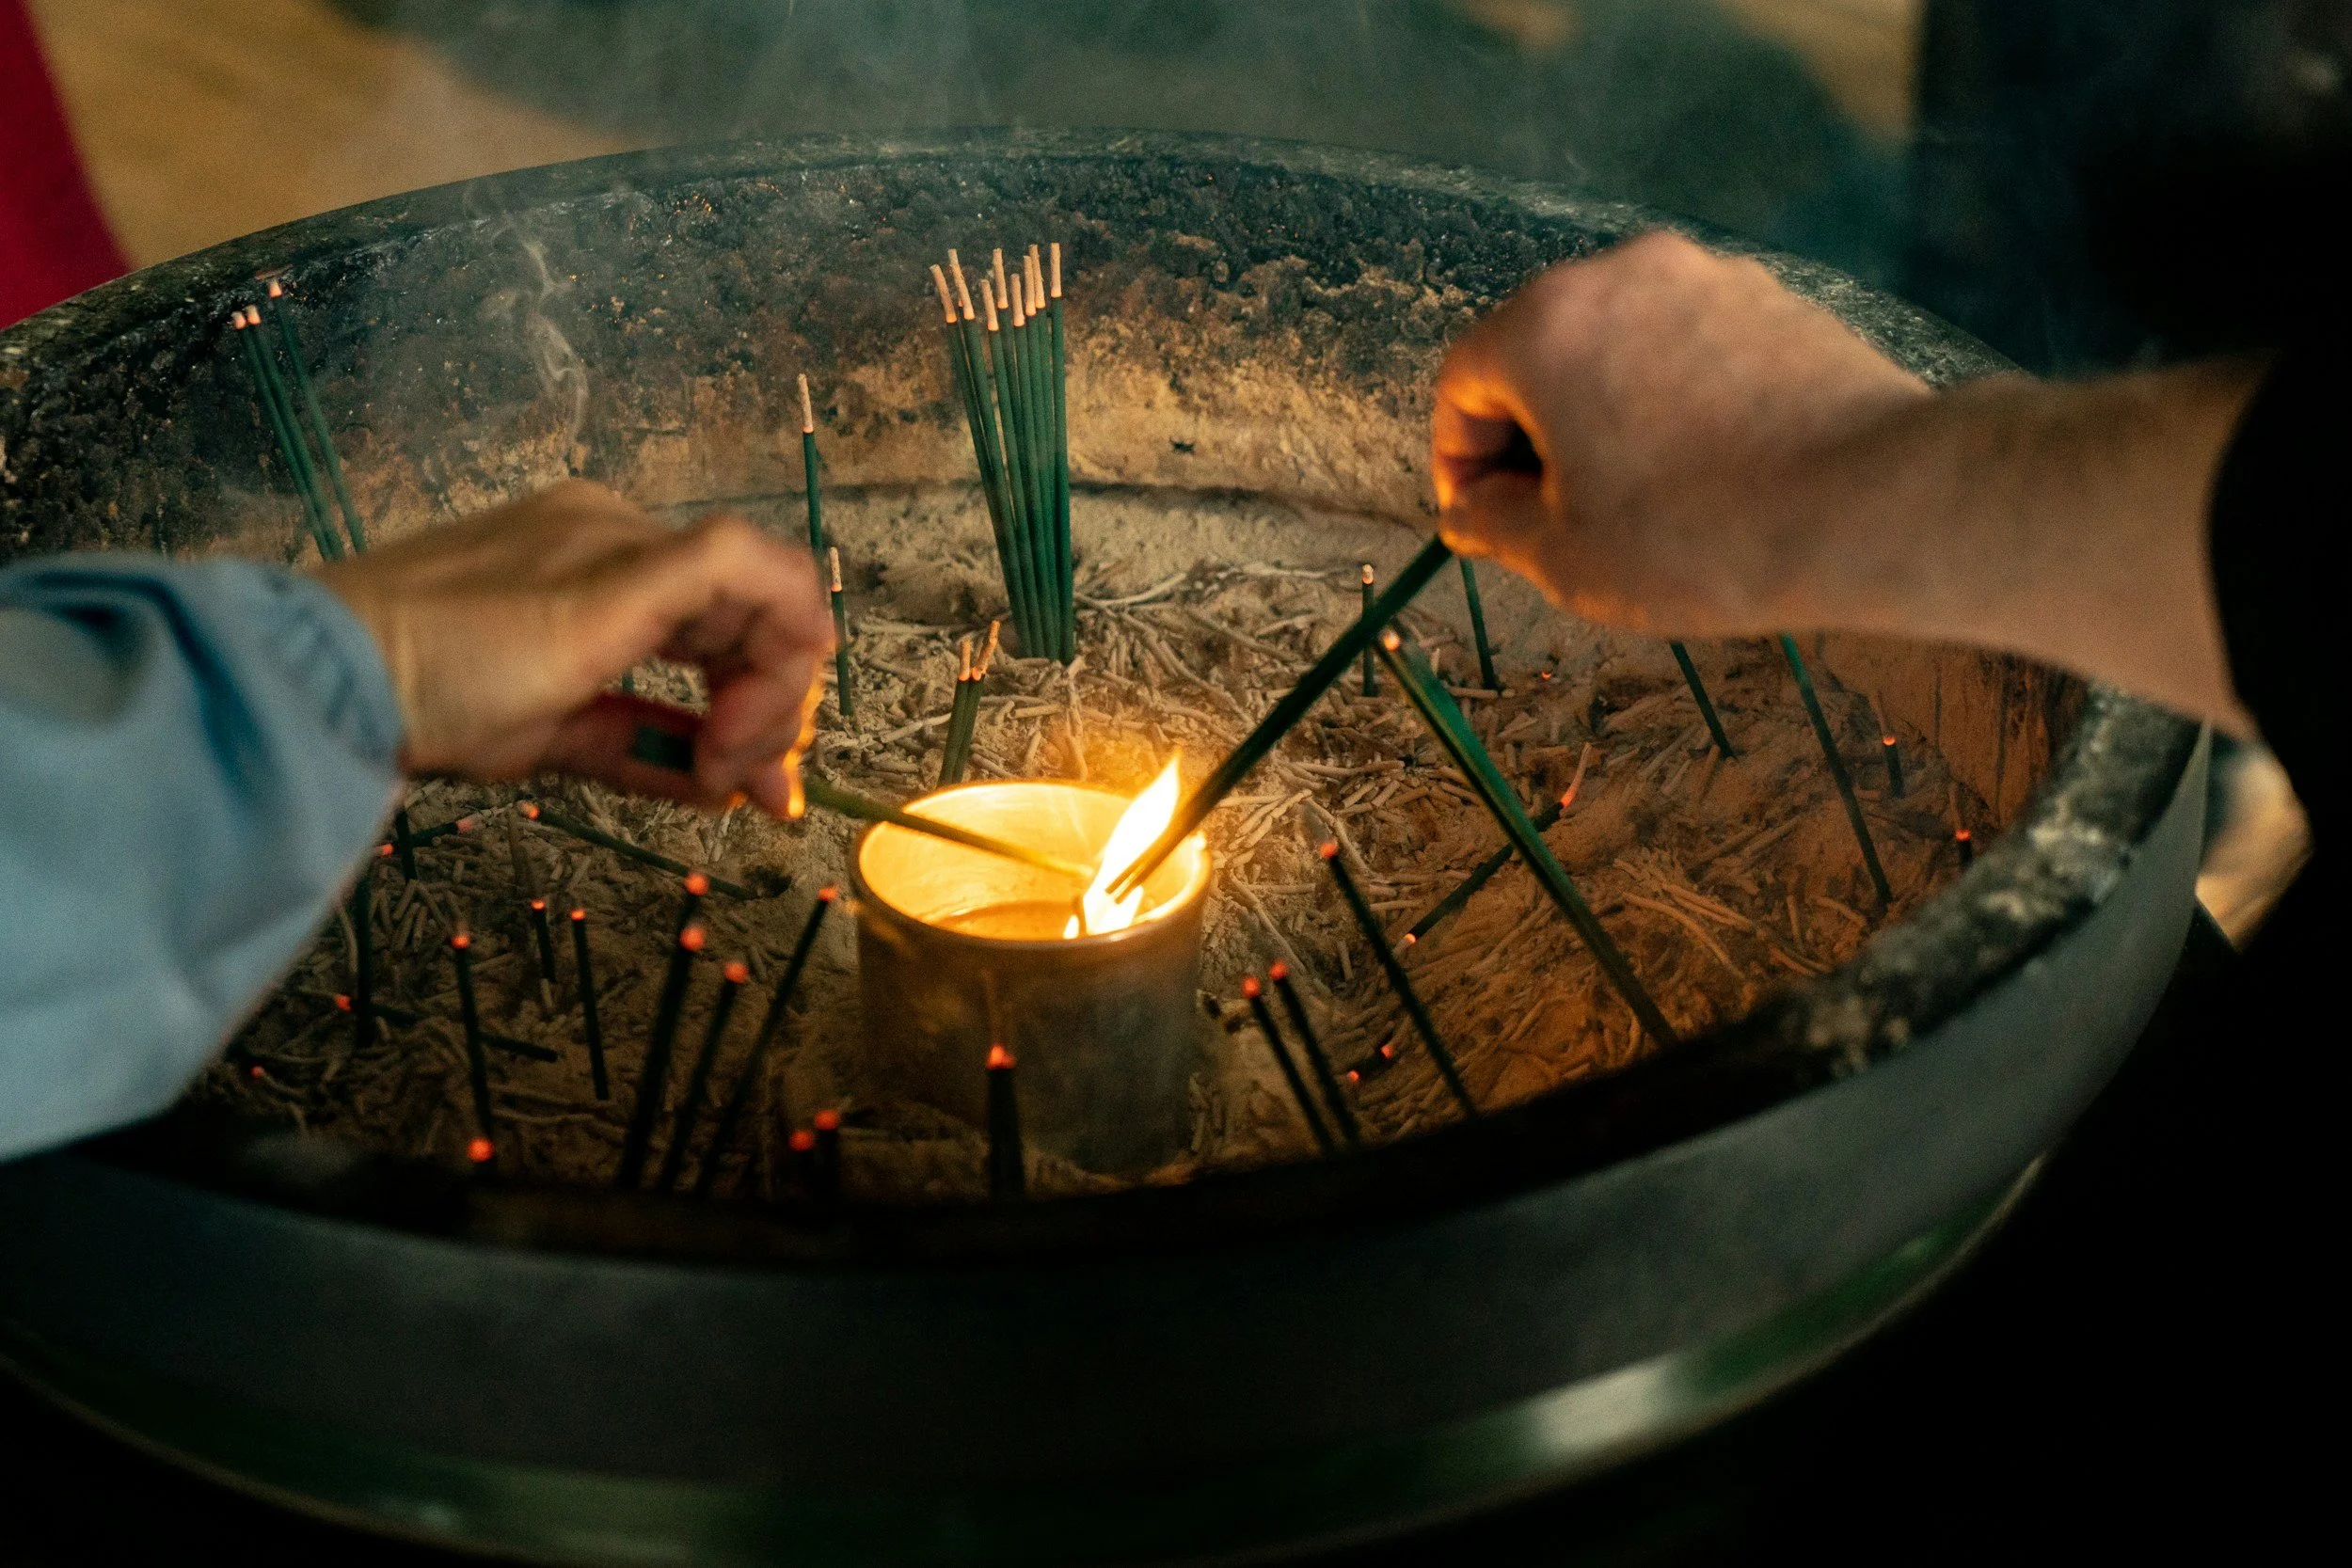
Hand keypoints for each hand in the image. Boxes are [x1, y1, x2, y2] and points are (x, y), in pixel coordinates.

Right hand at [314, 481, 830, 816]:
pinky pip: (748, 568)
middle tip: (755, 785)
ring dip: (773, 694)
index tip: (748, 783)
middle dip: (777, 704)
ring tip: (728, 768)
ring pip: (763, 589)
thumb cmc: (421, 702)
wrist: (336, 676)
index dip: (758, 700)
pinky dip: (776, 647)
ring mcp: (619, 538)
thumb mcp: (557, 735)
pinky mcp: (627, 563)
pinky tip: (750, 722)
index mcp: (594, 563)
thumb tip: (731, 787)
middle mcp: (614, 534)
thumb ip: (647, 750)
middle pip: (748, 609)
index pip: (717, 621)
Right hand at [1432, 230, 1928, 636]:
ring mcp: (1708, 277)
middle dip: (1532, 433)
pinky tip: (1710, 472)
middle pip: (1540, 350)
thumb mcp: (1565, 557)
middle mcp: (1621, 273)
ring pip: (1620, 347)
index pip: (1462, 382)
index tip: (1483, 521)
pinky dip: (1676, 401)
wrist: (1878, 504)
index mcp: (1547, 325)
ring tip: (1641, 501)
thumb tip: (1471, 510)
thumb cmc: (1701, 537)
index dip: (1459, 461)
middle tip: (1556, 517)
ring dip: (1607, 416)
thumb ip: (1492, 525)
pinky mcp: (1777, 300)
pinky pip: (1692, 348)